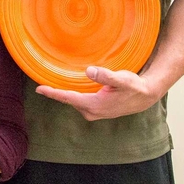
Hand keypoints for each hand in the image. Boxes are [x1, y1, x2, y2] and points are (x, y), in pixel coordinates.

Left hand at [36, 66, 162, 120]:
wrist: (144, 97)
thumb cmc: (134, 87)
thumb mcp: (122, 79)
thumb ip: (106, 76)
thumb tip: (89, 71)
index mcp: (95, 104)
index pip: (69, 98)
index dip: (53, 93)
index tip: (39, 89)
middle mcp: (92, 111)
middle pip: (68, 100)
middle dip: (54, 93)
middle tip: (39, 85)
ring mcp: (94, 112)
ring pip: (73, 101)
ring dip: (63, 94)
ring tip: (49, 86)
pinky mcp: (96, 110)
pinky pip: (78, 102)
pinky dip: (71, 96)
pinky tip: (67, 88)